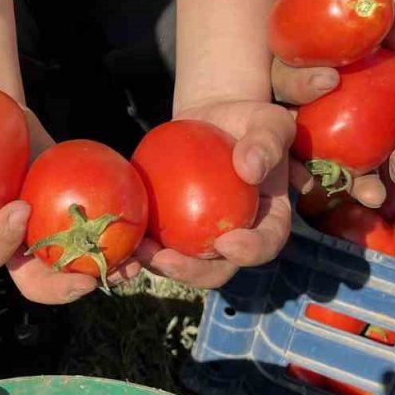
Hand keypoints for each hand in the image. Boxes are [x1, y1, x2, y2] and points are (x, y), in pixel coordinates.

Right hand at [0, 108, 124, 304]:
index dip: (4, 243)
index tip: (20, 210)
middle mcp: (12, 249)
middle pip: (35, 279)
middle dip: (59, 283)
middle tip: (83, 266)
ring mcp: (43, 237)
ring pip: (70, 271)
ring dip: (97, 275)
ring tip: (122, 268)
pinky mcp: (72, 222)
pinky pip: (95, 245)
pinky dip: (118, 253)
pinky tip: (139, 250)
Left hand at [135, 99, 294, 289]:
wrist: (210, 121)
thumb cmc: (246, 120)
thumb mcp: (268, 122)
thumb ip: (267, 142)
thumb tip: (250, 168)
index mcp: (267, 221)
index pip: (265, 244)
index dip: (250, 251)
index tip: (227, 242)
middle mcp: (236, 240)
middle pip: (219, 269)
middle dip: (193, 273)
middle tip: (167, 260)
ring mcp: (202, 240)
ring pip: (182, 266)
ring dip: (159, 266)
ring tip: (139, 252)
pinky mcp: (172, 233)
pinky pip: (156, 246)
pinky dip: (140, 248)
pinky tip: (126, 238)